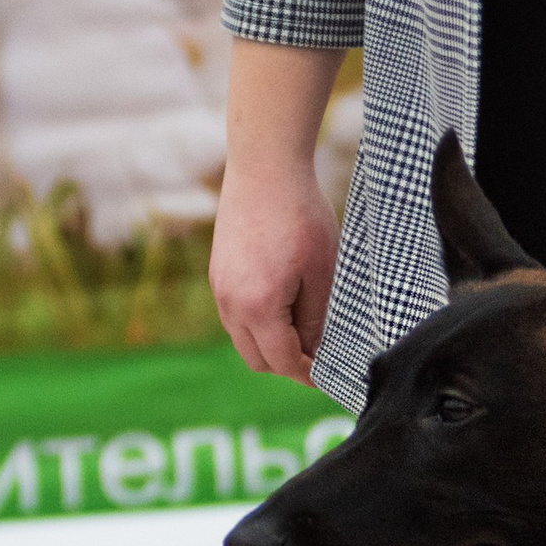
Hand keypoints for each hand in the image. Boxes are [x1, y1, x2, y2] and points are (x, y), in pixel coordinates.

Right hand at [212, 159, 339, 381]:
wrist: (265, 169)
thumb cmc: (301, 217)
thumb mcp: (322, 273)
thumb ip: (315, 320)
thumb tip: (314, 352)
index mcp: (258, 308)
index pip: (282, 361)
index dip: (307, 374)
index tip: (328, 377)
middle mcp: (229, 304)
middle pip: (257, 359)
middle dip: (288, 365)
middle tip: (319, 358)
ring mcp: (218, 288)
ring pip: (243, 339)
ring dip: (270, 344)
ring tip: (304, 332)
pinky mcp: (217, 273)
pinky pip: (235, 315)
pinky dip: (257, 323)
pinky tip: (283, 306)